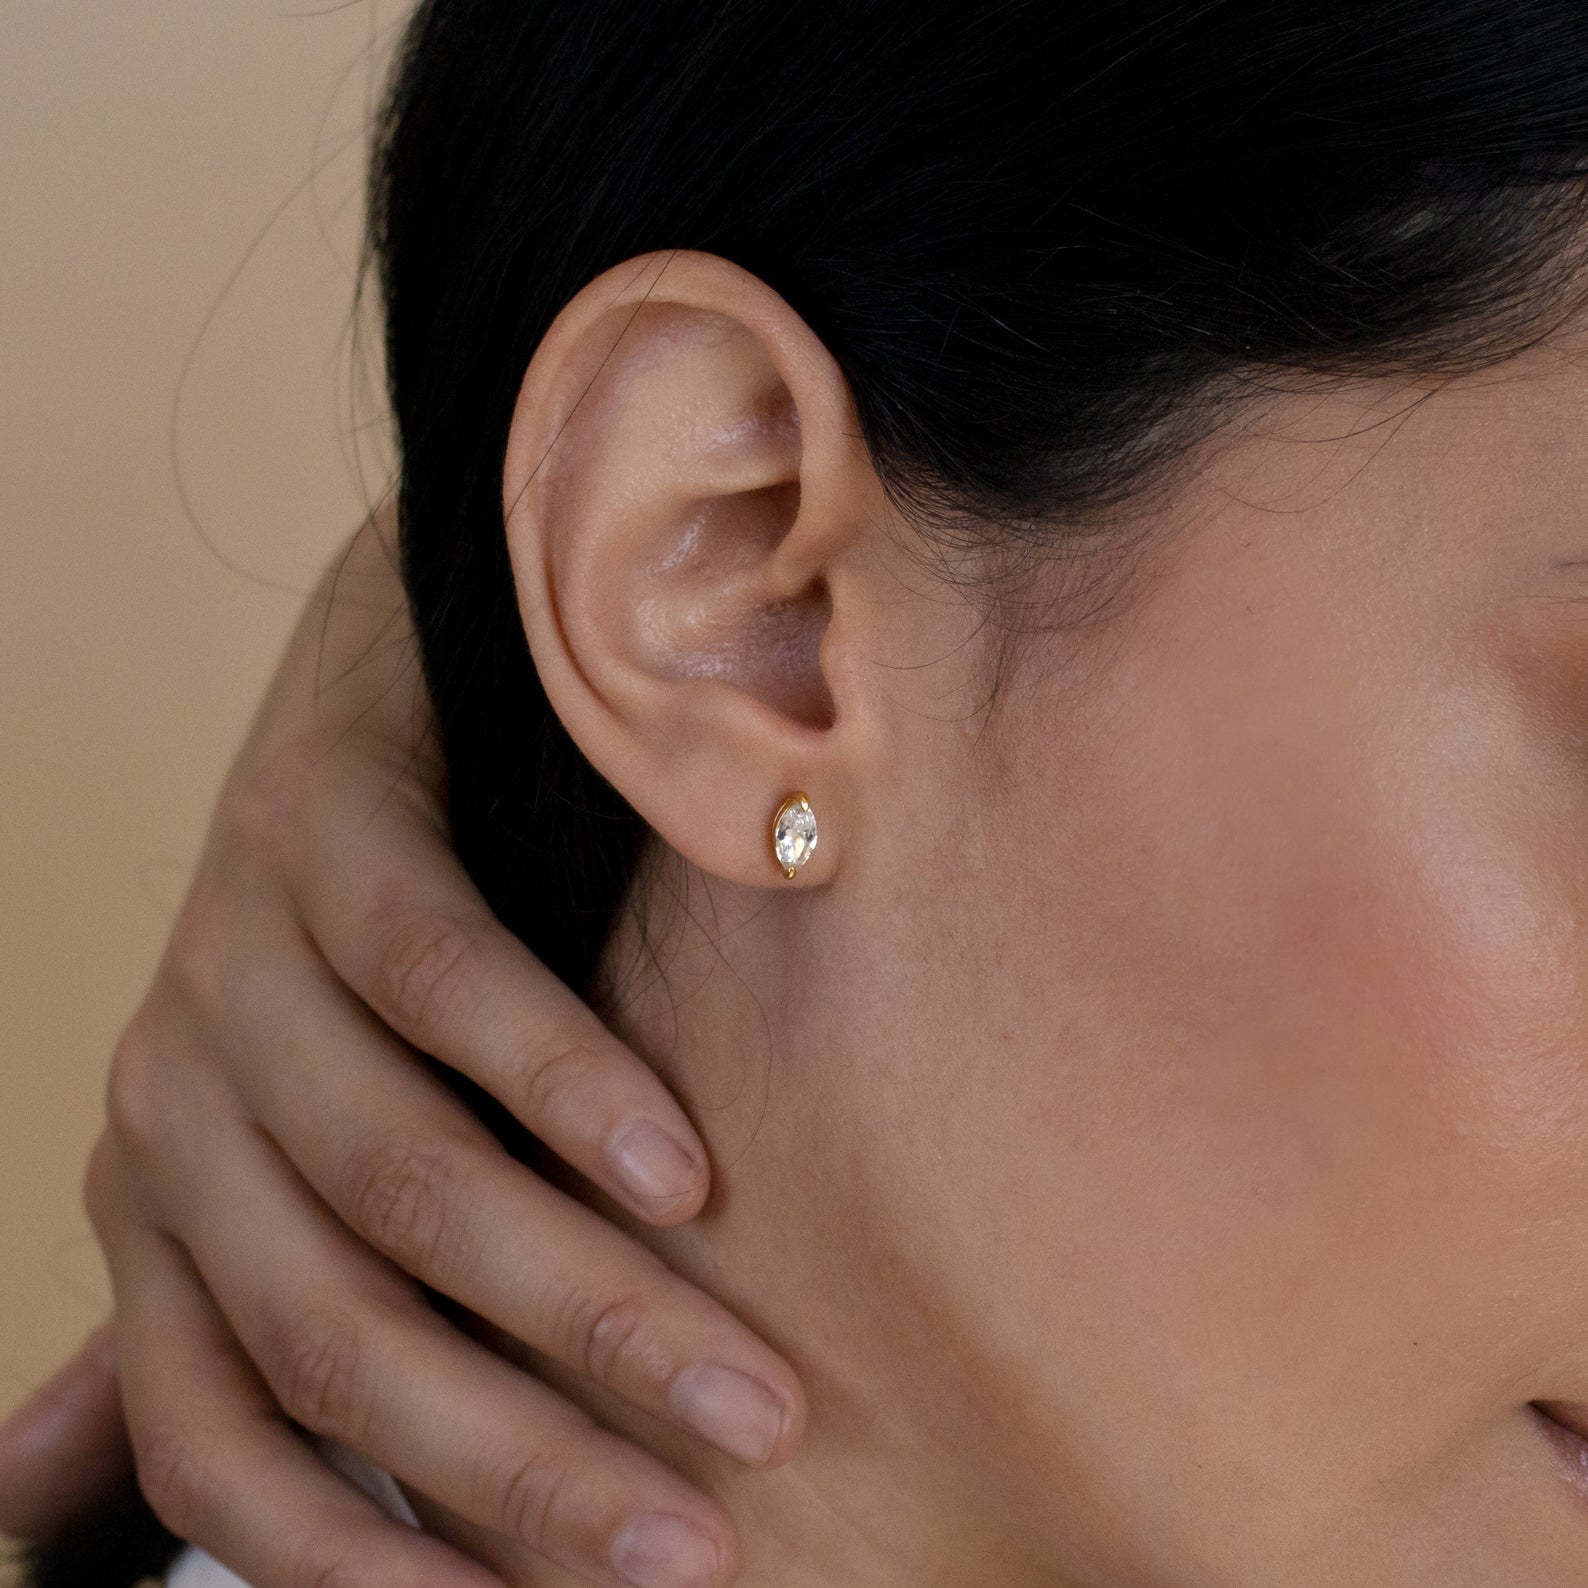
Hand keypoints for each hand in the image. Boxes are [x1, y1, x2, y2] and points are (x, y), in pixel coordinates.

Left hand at [0, 507, 803, 1586]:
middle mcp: (169, 1098)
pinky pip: (442, 985)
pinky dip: (565, 1086)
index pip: (216, 1435)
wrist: (373, 688)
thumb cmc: (353, 954)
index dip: (360, 1556)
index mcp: (155, 1202)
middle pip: (336, 1328)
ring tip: (746, 1389)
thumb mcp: (278, 1139)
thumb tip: (27, 1522)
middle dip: (528, 1457)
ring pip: (404, 1175)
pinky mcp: (320, 836)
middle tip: (703, 1541)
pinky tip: (682, 1167)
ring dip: (585, 1300)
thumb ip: (199, 1312)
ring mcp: (234, 960)